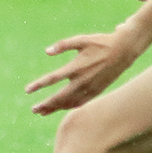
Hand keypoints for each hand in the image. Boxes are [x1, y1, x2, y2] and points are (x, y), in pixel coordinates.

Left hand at [24, 29, 139, 114]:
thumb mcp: (80, 40)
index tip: (27, 91)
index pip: (52, 79)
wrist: (124, 50)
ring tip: (43, 112)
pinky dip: (71, 107)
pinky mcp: (98, 91)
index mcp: (76, 67)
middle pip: (60, 97)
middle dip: (46, 104)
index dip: (39, 85)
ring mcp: (91, 88)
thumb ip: (62, 45)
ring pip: (70, 103)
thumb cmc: (100, 42)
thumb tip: (47, 52)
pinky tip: (63, 108)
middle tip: (34, 110)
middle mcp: (82, 81)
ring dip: (56, 108)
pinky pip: (81, 102)